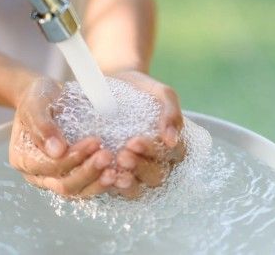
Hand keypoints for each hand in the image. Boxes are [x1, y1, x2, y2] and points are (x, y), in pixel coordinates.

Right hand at [9, 77, 116, 196]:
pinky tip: (120, 174)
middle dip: (88, 172)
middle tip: (107, 155)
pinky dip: (104, 182)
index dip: (72, 158)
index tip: (94, 142)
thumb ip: (42, 125)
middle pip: (64, 185)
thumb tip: (56, 151)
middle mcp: (38, 175)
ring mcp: (56, 179)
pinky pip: (89, 186)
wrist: (48, 97)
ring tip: (116, 170)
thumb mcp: (34, 103)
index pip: (49, 167)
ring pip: (79, 191)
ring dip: (98, 182)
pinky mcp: (73, 177)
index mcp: (23, 159)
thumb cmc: (38, 97)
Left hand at [110, 71, 185, 198]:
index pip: (171, 158)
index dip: (154, 153)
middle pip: (156, 177)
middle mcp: (156, 163)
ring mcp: (135, 172)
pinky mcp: (114, 176)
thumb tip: (172, 140)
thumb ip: (171, 112)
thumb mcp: (159, 93)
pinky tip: (103, 177)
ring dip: (128, 182)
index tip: (135, 141)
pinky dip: (110, 187)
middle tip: (123, 155)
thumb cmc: (139, 89)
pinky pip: (116, 190)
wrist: (110, 83)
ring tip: (113, 170)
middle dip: (140, 168)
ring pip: (138, 189)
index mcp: (171, 146)